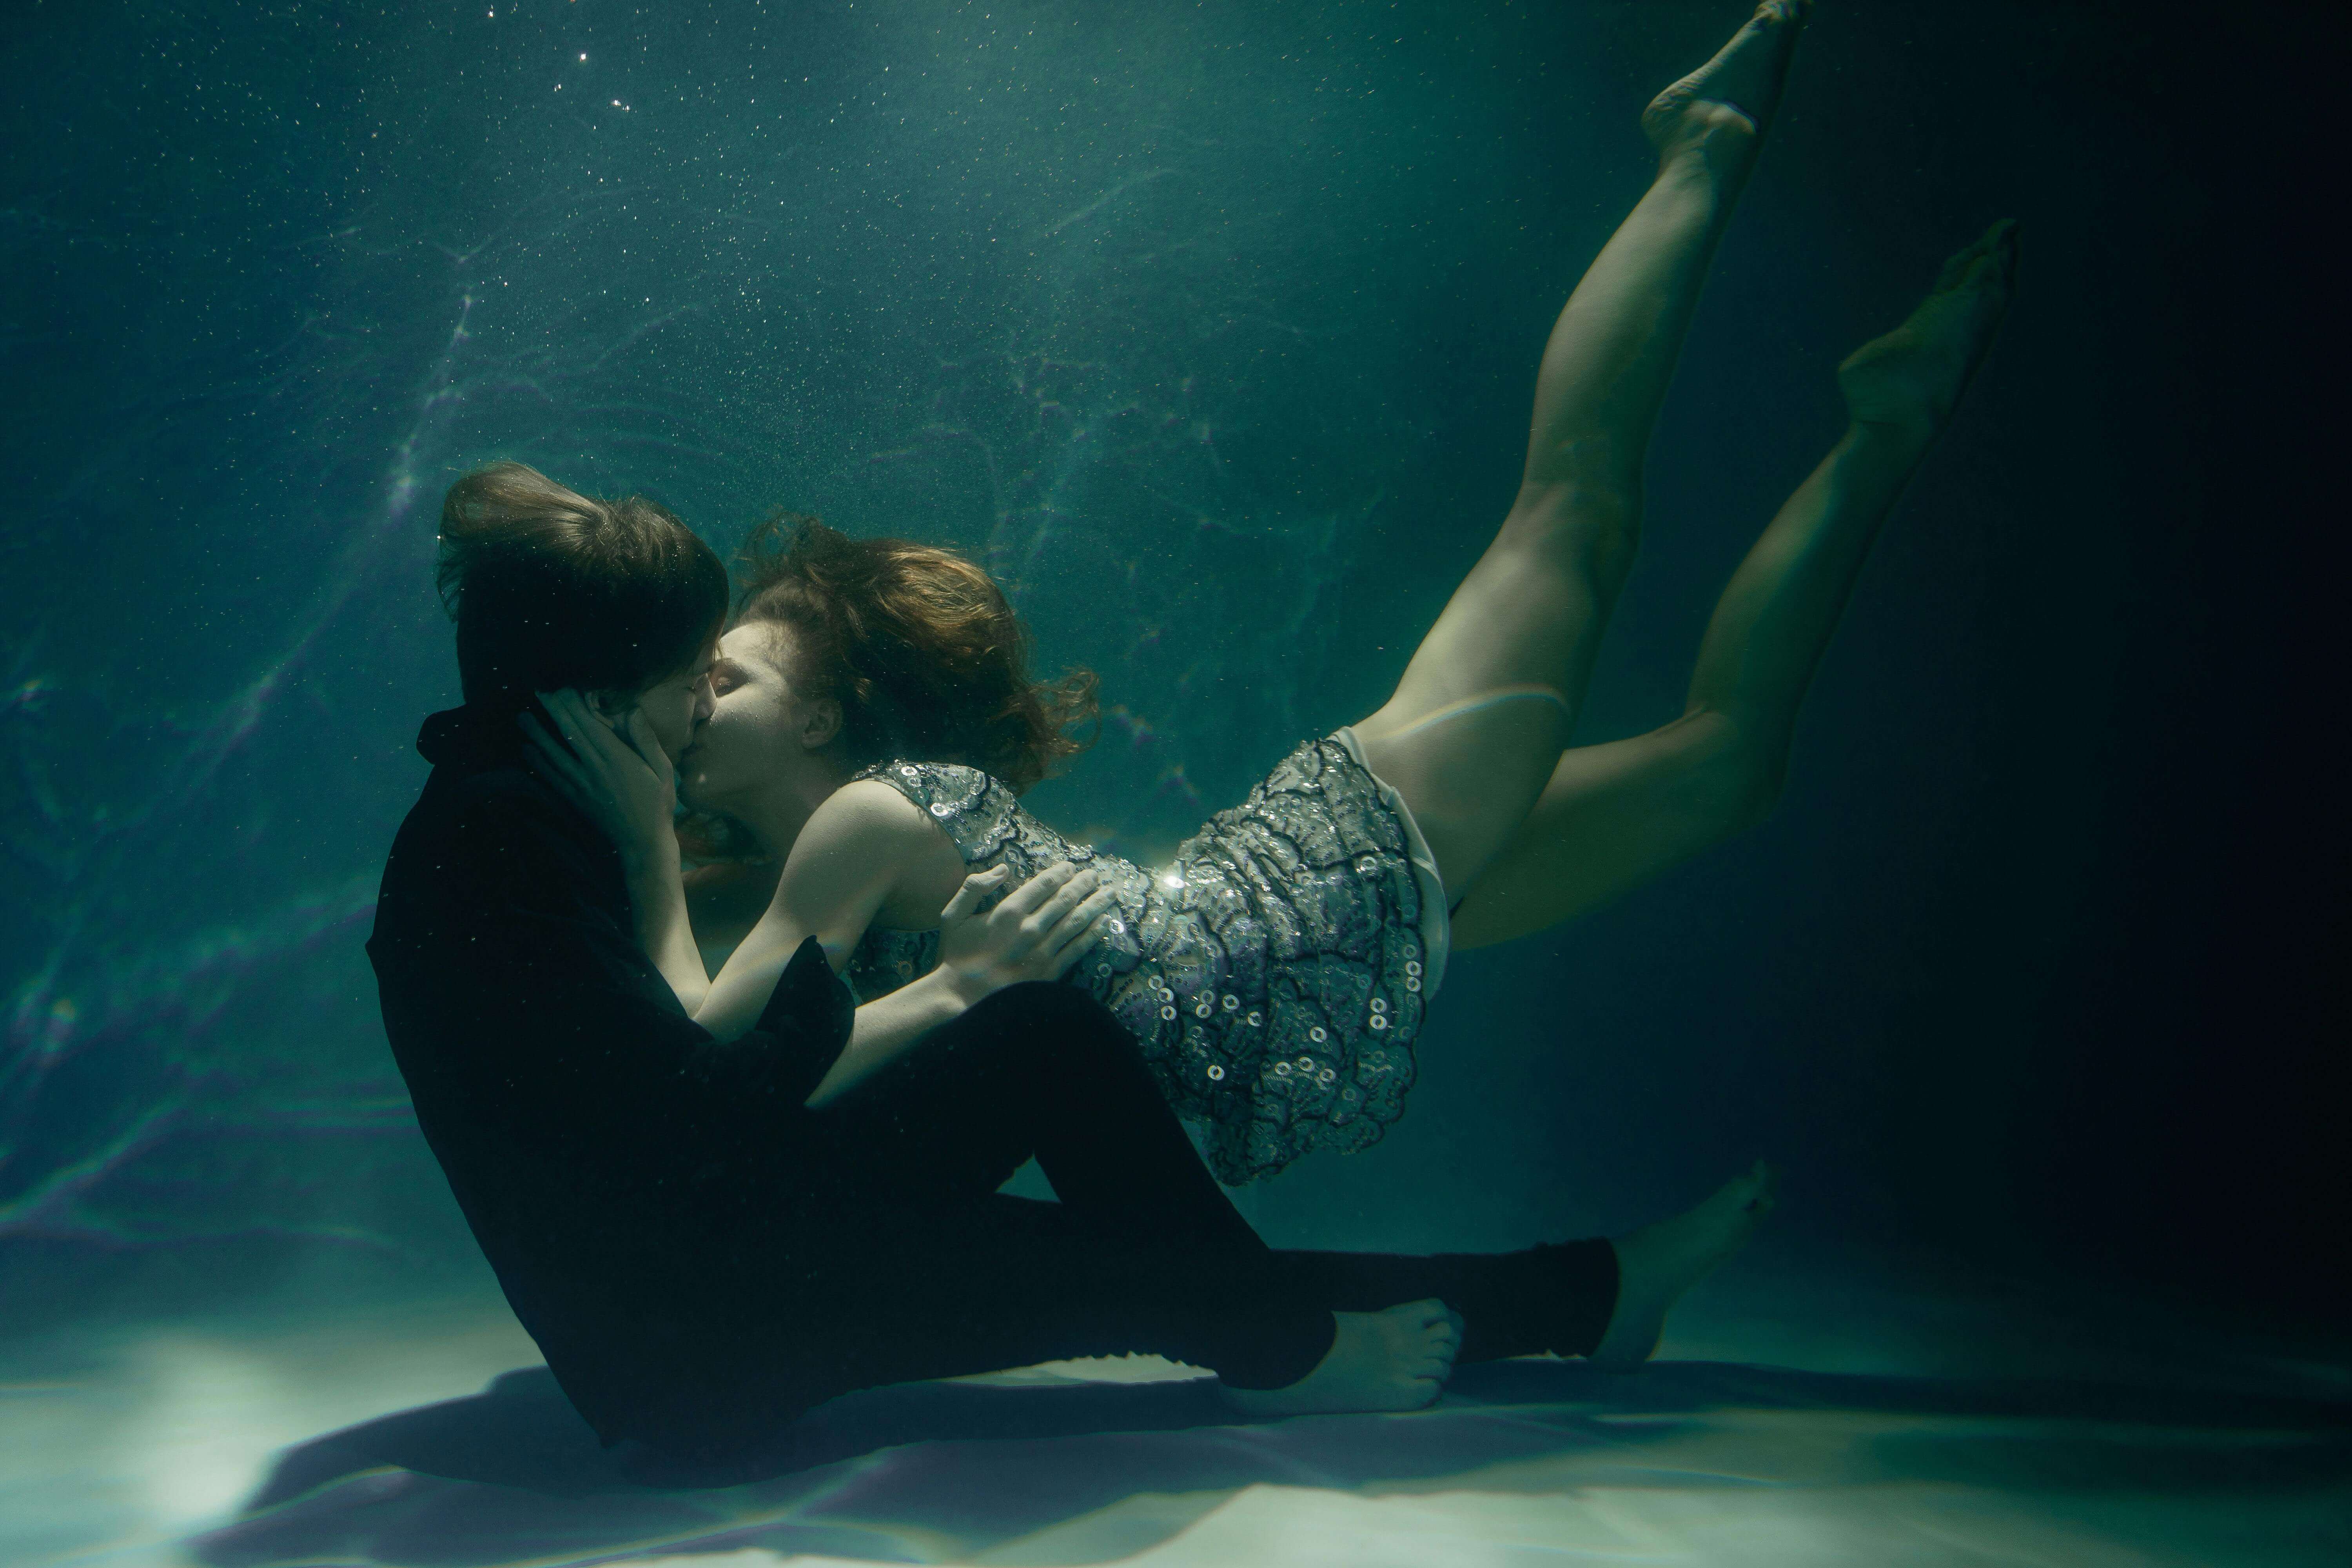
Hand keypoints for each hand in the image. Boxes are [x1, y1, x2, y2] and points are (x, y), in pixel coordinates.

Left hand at [520, 689, 678, 868]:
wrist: (642, 843)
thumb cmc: (657, 804)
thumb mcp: (662, 770)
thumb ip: (646, 740)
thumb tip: (632, 710)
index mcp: (617, 760)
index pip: (589, 725)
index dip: (574, 705)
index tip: (563, 687)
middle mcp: (594, 770)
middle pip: (568, 734)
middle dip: (552, 711)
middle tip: (537, 691)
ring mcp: (582, 785)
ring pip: (554, 755)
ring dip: (537, 735)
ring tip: (523, 717)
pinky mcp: (575, 799)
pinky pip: (552, 777)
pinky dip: (538, 763)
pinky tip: (527, 751)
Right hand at [934, 861, 1118, 1004]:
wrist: (961, 997)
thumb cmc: (956, 954)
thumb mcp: (953, 914)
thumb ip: (974, 886)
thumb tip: (1002, 869)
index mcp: (1008, 912)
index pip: (1044, 884)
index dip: (1061, 872)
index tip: (1071, 866)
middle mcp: (1030, 929)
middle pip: (1065, 899)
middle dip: (1083, 884)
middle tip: (1095, 875)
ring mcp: (1042, 952)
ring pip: (1076, 921)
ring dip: (1095, 904)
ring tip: (1109, 893)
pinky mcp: (1049, 972)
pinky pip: (1077, 949)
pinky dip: (1093, 934)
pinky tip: (1104, 923)